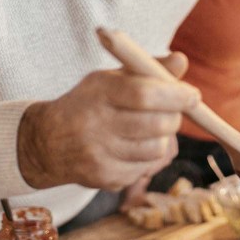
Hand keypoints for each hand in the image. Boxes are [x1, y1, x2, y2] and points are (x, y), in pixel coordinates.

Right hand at [17, 52, 193, 190]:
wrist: (46, 142)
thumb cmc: (88, 103)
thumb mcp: (111, 79)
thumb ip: (147, 70)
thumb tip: (181, 60)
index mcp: (98, 93)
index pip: (144, 94)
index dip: (175, 96)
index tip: (192, 96)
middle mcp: (96, 125)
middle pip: (156, 125)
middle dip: (174, 118)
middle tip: (173, 112)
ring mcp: (99, 156)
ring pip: (157, 150)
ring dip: (164, 138)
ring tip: (151, 129)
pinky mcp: (104, 178)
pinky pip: (146, 168)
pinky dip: (150, 157)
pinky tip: (135, 146)